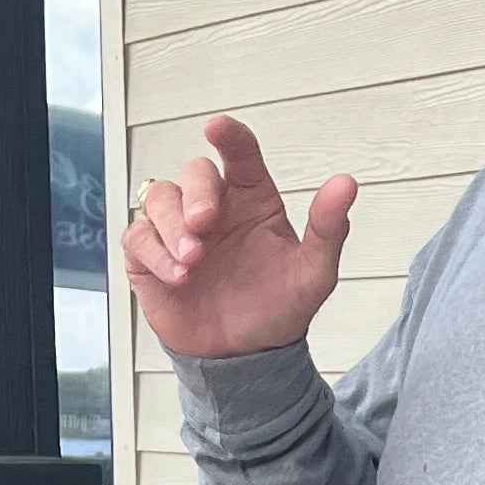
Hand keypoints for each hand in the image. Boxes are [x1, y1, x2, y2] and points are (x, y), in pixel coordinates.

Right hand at [121, 113, 354, 359]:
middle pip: (193, 173)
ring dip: (172, 225)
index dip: (228, 136)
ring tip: (192, 260)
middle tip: (204, 223)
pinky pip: (137, 237)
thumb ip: (328, 228)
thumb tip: (347, 183)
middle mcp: (213, 206)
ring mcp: (177, 229)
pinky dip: (154, 253)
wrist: (246, 356)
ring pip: (158, 197)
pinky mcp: (150, 257)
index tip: (217, 127)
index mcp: (251, 198)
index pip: (240, 154)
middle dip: (196, 193)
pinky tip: (178, 276)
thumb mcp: (313, 273)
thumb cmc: (279, 307)